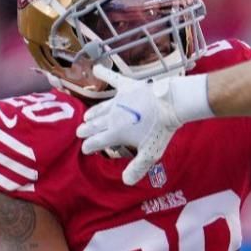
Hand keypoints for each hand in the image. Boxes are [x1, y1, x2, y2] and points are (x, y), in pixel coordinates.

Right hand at [76, 65, 210, 183]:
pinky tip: (95, 69)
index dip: (89, 146)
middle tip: (80, 132)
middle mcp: (112, 116)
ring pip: (101, 108)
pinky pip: (113, 79)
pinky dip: (103, 74)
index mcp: (115, 133)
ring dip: (92, 114)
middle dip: (86, 130)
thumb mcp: (150, 153)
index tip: (85, 149)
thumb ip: (137, 168)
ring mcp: (119, 100)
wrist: (169, 104)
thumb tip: (126, 181)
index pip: (96, 141)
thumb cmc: (160, 130)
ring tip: (87, 117)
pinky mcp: (128, 87)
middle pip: (95, 125)